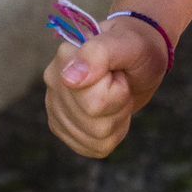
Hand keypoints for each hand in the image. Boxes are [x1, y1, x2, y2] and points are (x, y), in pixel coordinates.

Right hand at [43, 16, 169, 158]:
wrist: (138, 58)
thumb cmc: (136, 48)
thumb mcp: (129, 44)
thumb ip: (99, 54)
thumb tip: (70, 79)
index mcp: (65, 59)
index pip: (95, 102)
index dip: (118, 91)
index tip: (119, 71)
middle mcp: (54, 83)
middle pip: (95, 124)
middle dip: (119, 106)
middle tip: (121, 82)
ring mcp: (56, 107)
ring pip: (94, 139)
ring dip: (117, 120)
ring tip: (117, 95)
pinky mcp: (63, 127)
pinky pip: (92, 147)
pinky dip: (112, 134)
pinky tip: (111, 112)